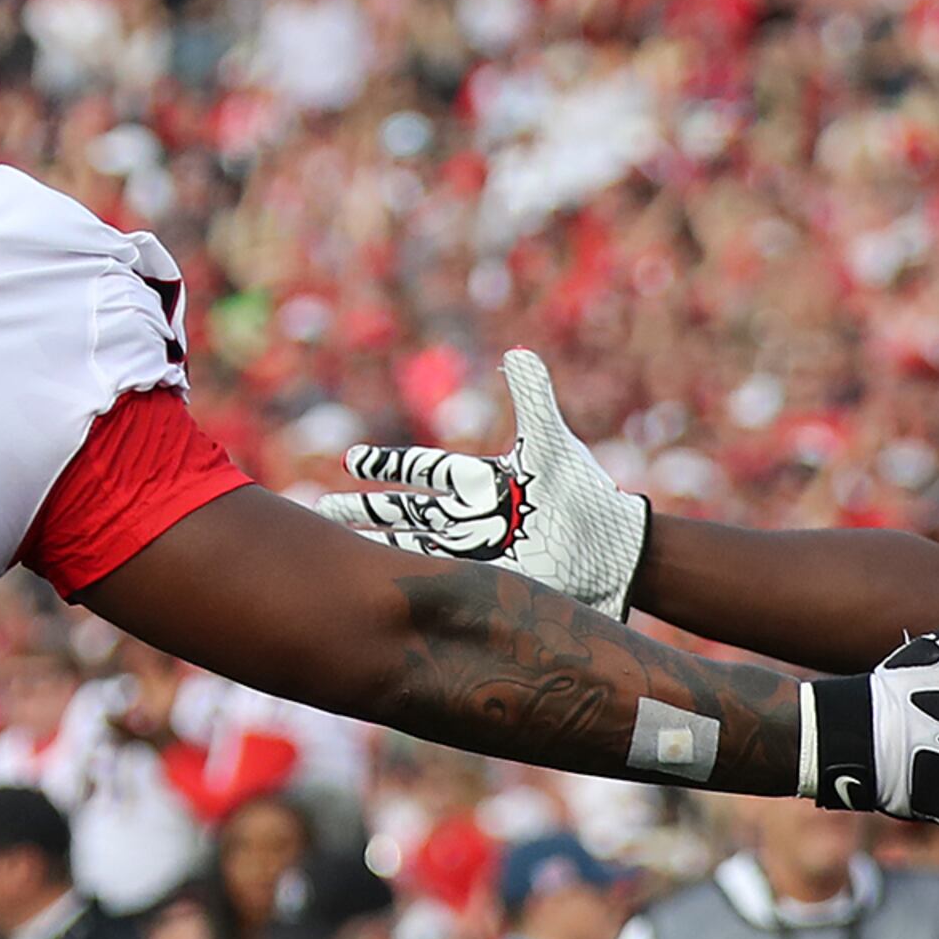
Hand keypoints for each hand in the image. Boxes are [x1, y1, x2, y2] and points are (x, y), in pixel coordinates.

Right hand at [314, 351, 649, 618]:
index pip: (422, 469)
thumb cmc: (586, 495)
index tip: (351, 461)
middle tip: (323, 508)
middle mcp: (470, 517)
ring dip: (374, 546)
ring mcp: (475, 552)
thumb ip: (533, 398)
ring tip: (338, 547)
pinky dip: (406, 581)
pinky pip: (436, 582)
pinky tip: (376, 586)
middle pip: (404, 510)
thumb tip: (518, 352)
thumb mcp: (552, 444)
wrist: (615, 551)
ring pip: (411, 545)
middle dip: (364, 510)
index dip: (387, 464)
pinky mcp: (485, 582)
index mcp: (481, 482)